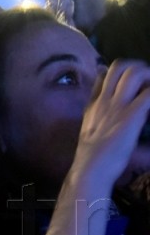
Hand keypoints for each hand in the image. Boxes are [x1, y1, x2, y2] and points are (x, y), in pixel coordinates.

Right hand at [69, 61, 149, 192]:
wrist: (90, 169)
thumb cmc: (93, 156)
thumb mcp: (90, 130)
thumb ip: (97, 114)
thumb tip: (103, 105)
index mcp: (95, 103)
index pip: (105, 75)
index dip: (122, 74)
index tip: (135, 87)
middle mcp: (105, 99)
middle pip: (120, 66)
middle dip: (140, 69)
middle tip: (148, 85)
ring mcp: (118, 106)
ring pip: (135, 73)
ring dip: (149, 76)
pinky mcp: (131, 116)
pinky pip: (149, 95)